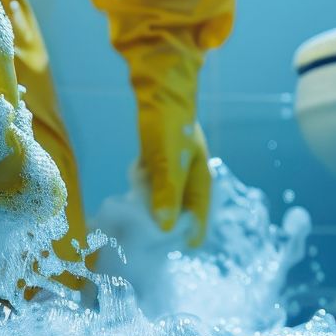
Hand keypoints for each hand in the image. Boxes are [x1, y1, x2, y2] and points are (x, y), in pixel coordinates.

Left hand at [126, 34, 211, 244]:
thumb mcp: (168, 161)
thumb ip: (167, 193)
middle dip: (164, 223)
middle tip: (146, 236)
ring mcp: (174, 168)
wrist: (160, 86)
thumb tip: (165, 226)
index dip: (187, 236)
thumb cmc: (168, 123)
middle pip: (180, 211)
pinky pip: (151, 183)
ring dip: (151, 205)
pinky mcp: (158, 159)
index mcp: (201, 179)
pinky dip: (143, 188)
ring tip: (137, 214)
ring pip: (163, 198)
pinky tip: (134, 186)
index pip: (199, 219)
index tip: (171, 250)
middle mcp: (190, 177)